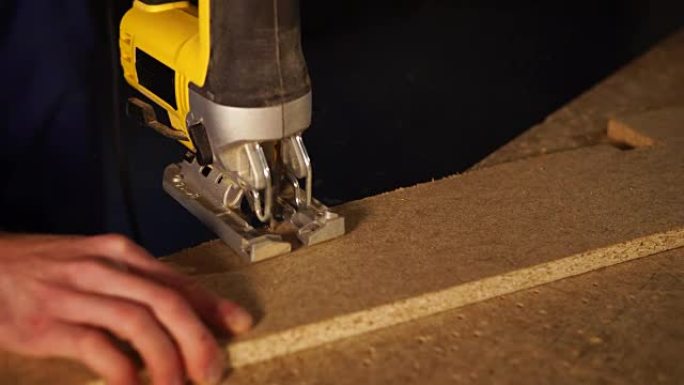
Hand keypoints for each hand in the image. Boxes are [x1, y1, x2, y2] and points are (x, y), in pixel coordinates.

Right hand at [0, 234, 251, 384]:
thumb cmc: (45, 267)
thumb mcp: (95, 263)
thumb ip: (137, 283)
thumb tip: (180, 308)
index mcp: (119, 253)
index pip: (176, 280)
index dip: (212, 306)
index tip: (238, 325)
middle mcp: (104, 270)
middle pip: (166, 303)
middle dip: (197, 338)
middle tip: (212, 369)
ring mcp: (76, 295)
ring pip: (139, 324)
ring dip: (166, 359)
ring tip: (178, 384)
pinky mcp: (49, 325)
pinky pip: (98, 348)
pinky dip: (123, 371)